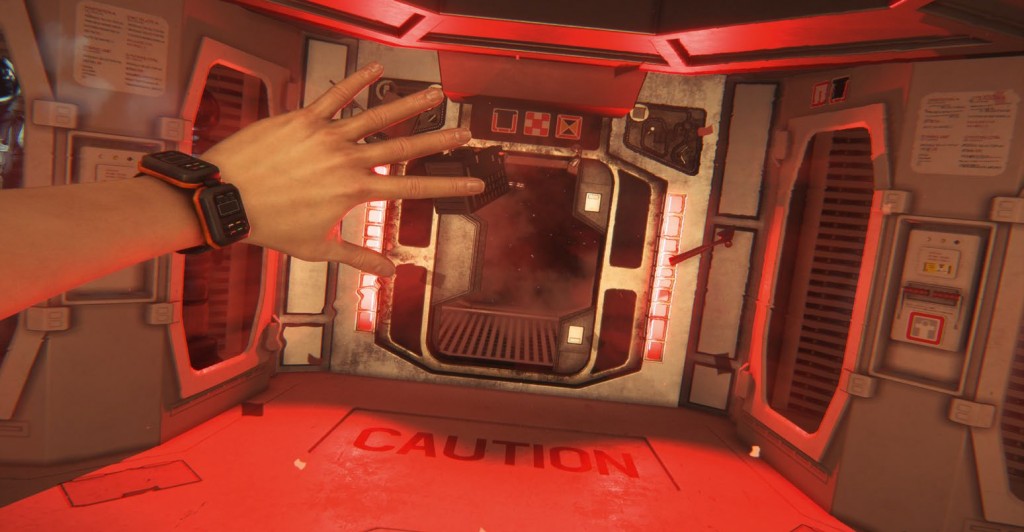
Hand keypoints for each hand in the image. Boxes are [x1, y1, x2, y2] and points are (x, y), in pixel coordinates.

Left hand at [201, 62, 482, 276]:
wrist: (225, 198)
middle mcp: (347, 159)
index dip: (448, 185)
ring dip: (408, 103)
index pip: (413, 187)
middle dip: (439, 139)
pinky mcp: (303, 119)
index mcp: (354, 190)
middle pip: (404, 146)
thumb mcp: (317, 247)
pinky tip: (376, 68)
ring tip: (434, 94)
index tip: (474, 182)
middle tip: (465, 132)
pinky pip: (334, 95)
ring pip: (376, 116)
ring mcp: (326, 135)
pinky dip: (356, 81)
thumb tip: (390, 272)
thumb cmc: (268, 226)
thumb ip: (357, 256)